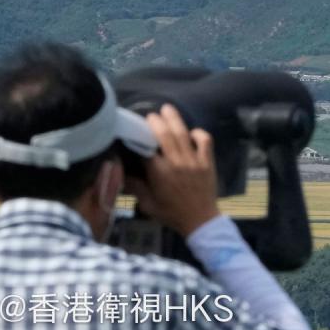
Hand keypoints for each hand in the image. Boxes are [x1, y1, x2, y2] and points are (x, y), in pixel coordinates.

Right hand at [124, 104, 219, 237]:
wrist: (200, 221)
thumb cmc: (172, 213)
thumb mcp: (148, 205)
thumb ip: (136, 188)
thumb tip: (122, 174)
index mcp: (159, 173)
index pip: (146, 149)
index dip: (139, 139)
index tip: (134, 133)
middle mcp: (176, 162)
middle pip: (164, 134)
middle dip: (156, 122)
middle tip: (150, 115)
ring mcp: (193, 160)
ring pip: (183, 133)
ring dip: (174, 119)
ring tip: (167, 108)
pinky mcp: (207, 161)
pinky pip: (205, 141)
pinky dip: (198, 133)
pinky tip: (192, 132)